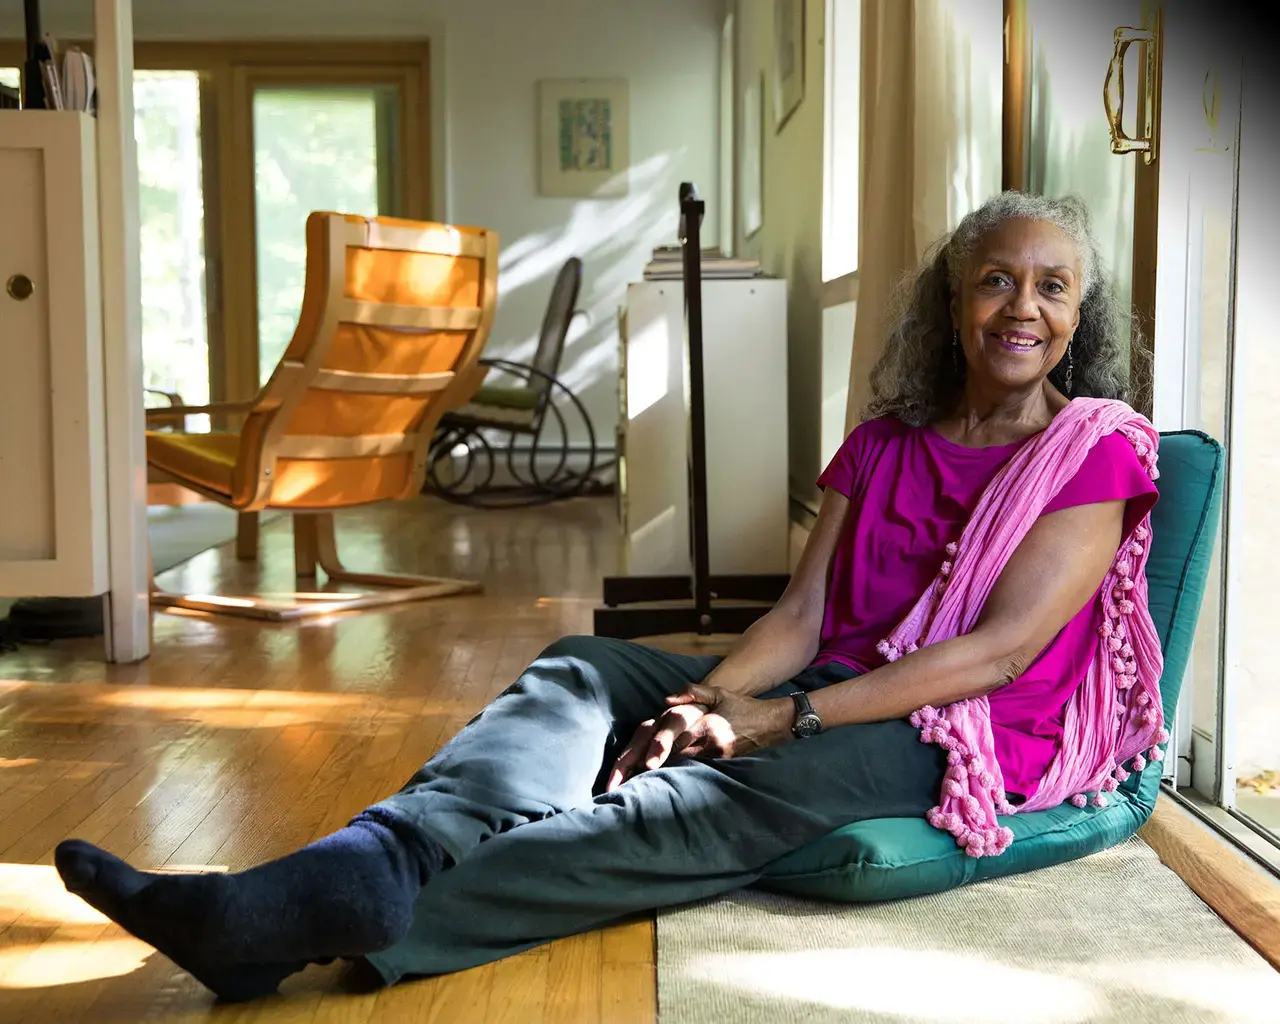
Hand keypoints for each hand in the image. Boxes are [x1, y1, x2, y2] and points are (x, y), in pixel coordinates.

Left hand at [605, 684, 793, 790]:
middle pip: (673, 751)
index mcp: (705, 720)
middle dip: (648, 762)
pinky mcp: (721, 763)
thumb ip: (692, 692)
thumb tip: (666, 700)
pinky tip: (658, 781)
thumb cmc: (741, 706)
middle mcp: (708, 739)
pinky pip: (694, 768)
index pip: (676, 729)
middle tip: (625, 777)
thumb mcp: (720, 693)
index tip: (643, 761)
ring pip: (682, 762)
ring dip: (658, 771)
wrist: (773, 724)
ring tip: (632, 782)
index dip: (659, 743)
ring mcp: (715, 754)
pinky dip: (676, 773)